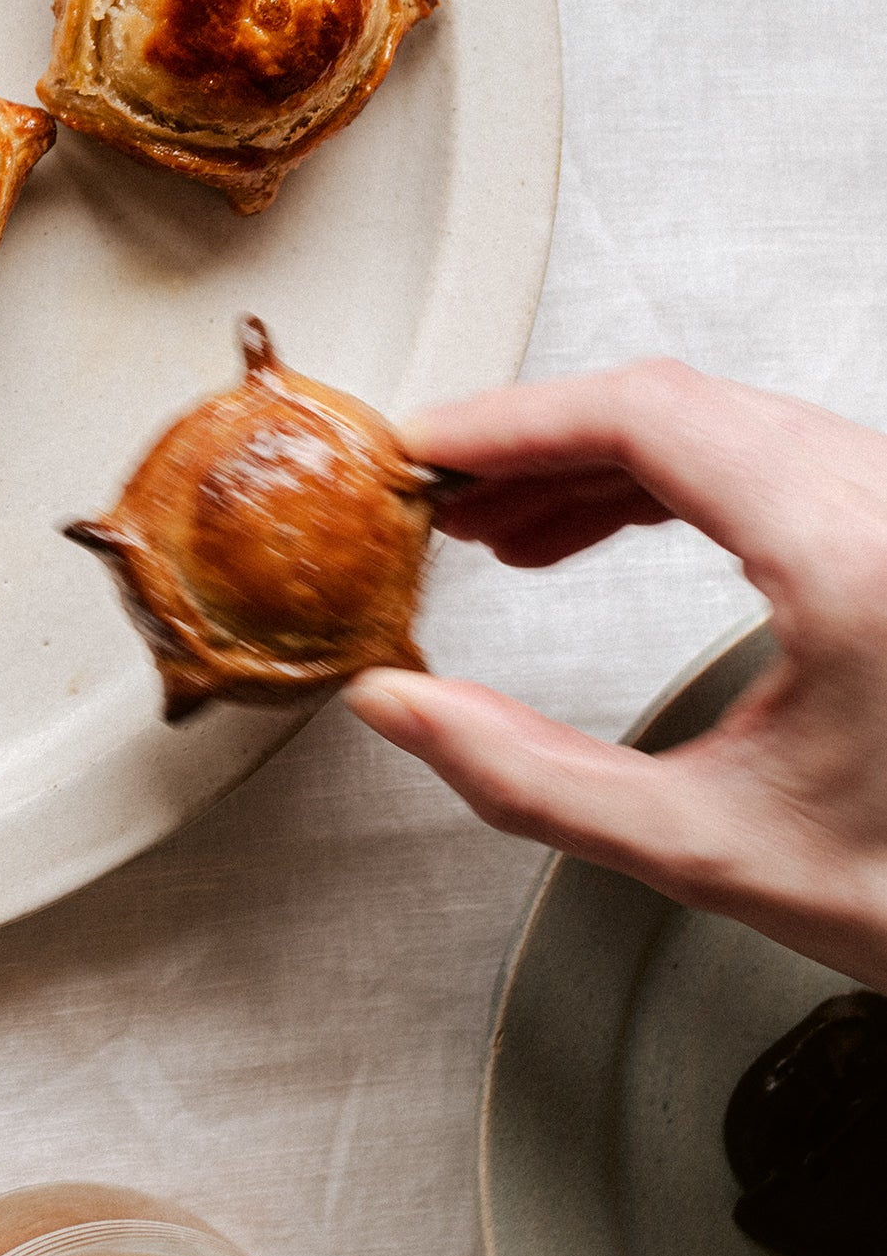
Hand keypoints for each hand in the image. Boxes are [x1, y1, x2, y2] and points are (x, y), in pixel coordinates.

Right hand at [344, 361, 886, 989]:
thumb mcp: (715, 849)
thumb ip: (535, 780)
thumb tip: (412, 713)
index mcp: (850, 559)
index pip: (647, 418)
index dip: (512, 422)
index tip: (431, 450)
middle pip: (675, 407)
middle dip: (538, 444)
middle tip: (445, 495)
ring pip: (721, 424)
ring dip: (598, 461)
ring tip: (507, 527)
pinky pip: (770, 457)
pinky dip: (671, 477)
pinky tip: (603, 522)